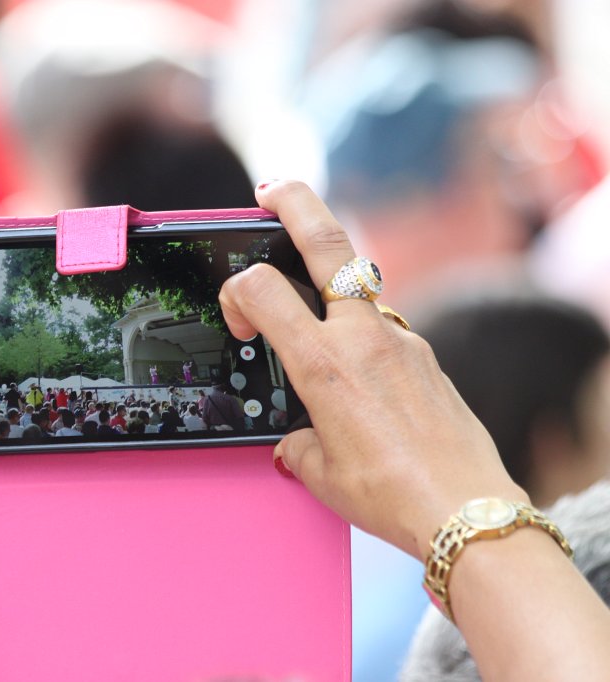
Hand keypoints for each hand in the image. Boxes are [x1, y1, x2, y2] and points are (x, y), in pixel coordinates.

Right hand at [219, 181, 525, 558]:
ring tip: (311, 312)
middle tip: (271, 188)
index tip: (240, 325)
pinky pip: (383, 331)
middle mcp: (364, 339)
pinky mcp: (426, 357)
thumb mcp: (319, 471)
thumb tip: (297, 440)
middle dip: (295, 203)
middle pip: (328, 243)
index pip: (262, 289)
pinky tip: (361, 384)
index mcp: (325, 364)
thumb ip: (297, 443)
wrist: (466, 510)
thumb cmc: (391, 494)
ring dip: (328, 286)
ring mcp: (403, 340)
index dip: (236, 293)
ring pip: (358, 288)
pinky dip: (360, 341)